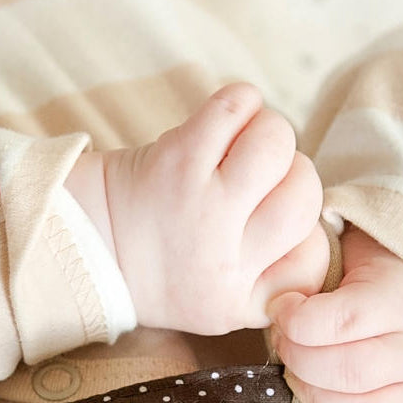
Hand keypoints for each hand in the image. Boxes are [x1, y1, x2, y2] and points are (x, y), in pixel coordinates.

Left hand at [68, 83, 330, 334]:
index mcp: (242, 302)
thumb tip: (316, 222)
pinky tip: (223, 119)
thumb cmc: (168, 267)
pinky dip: (241, 101)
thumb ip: (275, 275)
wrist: (86, 248)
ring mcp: (203, 209)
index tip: (270, 223)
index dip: (302, 230)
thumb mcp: (225, 300)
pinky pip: (239, 105)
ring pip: (279, 143)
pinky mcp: (178, 161)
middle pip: (304, 193)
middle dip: (291, 173)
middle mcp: (226, 261)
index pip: (314, 257)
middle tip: (256, 175)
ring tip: (239, 143)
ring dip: (267, 131)